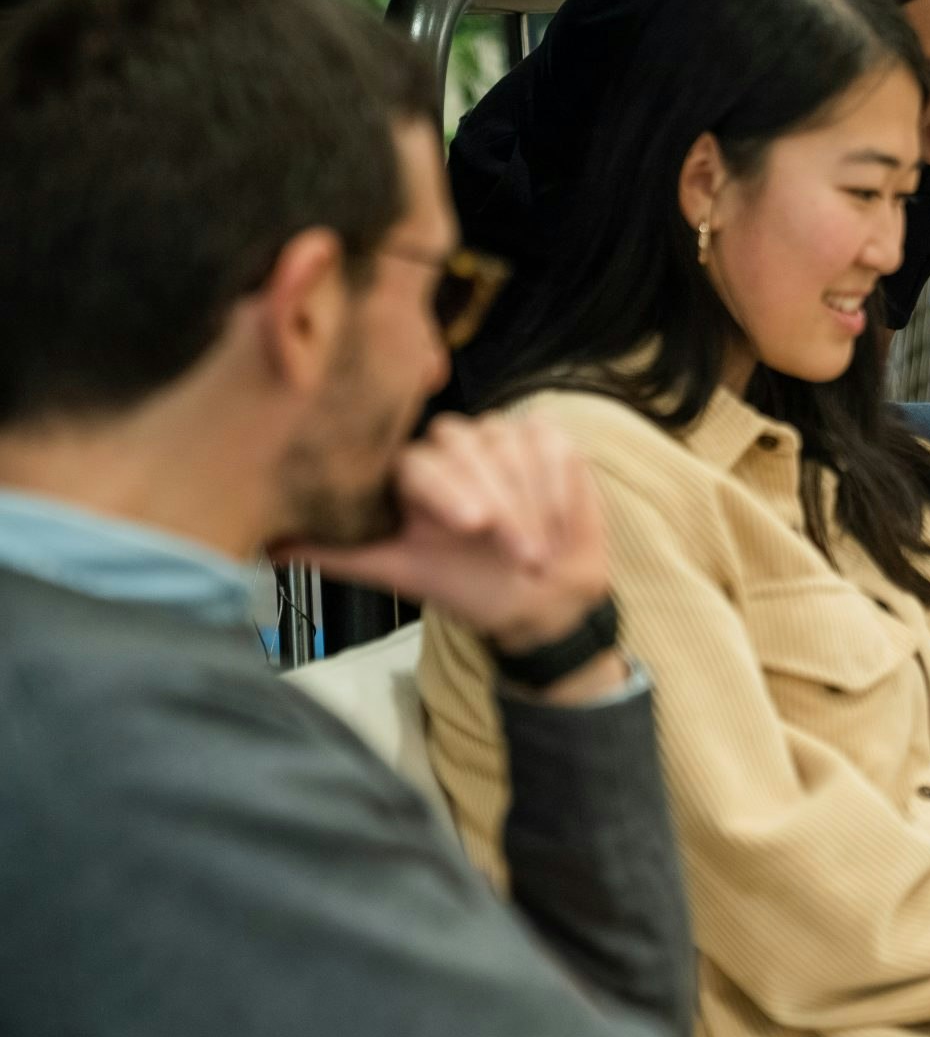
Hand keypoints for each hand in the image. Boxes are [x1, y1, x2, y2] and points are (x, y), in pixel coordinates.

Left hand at [276, 414, 607, 649]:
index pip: (422, 462)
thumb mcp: (402, 572)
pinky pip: (550, 444)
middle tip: (517, 553)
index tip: (472, 527)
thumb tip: (266, 548)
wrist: (536, 599)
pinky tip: (557, 521)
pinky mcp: (545, 438)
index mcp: (412, 471)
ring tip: (537, 551)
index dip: (449, 490)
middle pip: (468, 445)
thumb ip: (341, 555)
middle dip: (500, 501)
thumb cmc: (466, 585)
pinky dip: (556, 484)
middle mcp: (453, 445)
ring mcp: (501, 437)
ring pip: (511, 445)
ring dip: (531, 500)